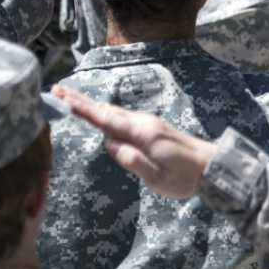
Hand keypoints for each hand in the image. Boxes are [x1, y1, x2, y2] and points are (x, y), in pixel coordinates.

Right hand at [52, 85, 216, 198]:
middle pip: (106, 110)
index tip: (62, 98)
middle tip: (55, 89)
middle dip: (80, 100)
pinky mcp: (151, 129)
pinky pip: (121, 117)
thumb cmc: (187, 177)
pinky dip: (103, 113)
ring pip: (113, 112)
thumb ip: (133, 161)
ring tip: (67, 97)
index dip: (83, 109)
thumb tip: (110, 145)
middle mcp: (144, 123)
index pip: (107, 119)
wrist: (214, 168)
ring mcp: (148, 123)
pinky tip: (95, 113)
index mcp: (143, 133)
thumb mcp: (158, 178)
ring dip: (90, 105)